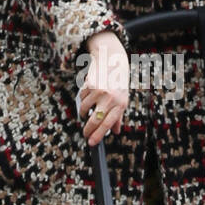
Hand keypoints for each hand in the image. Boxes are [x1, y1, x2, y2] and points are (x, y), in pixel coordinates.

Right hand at [78, 30, 129, 145]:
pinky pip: (81, 98)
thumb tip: (114, 132)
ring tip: (88, 110)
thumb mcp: (122, 99)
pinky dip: (83, 100)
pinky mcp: (90, 84)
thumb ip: (118, 116)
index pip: (107, 124)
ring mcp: (99, 91)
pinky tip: (89, 95)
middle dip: (88, 130)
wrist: (112, 61)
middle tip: (85, 135)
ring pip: (85, 110)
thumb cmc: (118, 84)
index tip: (91, 143)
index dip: (98, 135)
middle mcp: (110, 98)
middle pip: (95, 120)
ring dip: (84, 113)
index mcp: (120, 104)